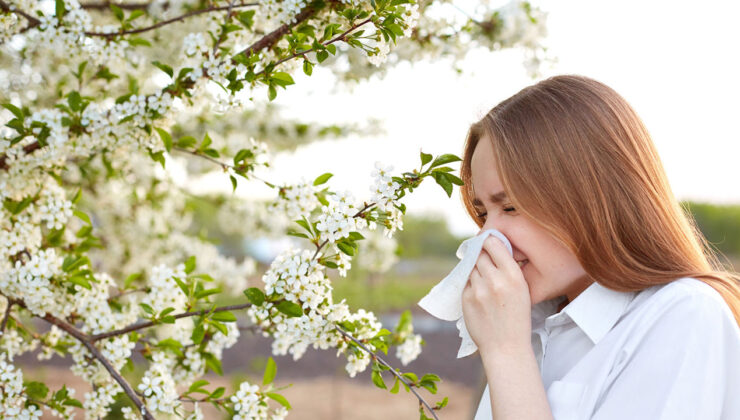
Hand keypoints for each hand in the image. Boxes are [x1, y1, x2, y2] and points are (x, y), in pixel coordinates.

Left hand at [462, 236, 531, 355]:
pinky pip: (466, 282)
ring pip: (471, 267)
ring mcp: (479, 289)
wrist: (506, 347)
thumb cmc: (516, 318)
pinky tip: (479, 295)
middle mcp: (495, 280)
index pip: (494, 244)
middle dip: (481, 255)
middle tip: (484, 261)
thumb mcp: (523, 290)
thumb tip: (493, 248)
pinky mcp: (466, 298)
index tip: (487, 242)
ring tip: (484, 282)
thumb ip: (508, 270)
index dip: (489, 241)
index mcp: (513, 276)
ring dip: (475, 270)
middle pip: (480, 254)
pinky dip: (470, 284)